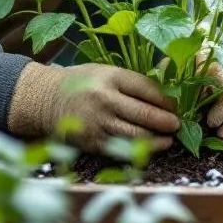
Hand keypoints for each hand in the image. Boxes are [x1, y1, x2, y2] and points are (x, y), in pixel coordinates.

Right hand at [8, 63, 179, 153]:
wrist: (45, 99)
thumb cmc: (82, 83)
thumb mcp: (105, 71)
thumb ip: (132, 82)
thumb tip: (168, 88)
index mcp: (111, 77)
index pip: (147, 89)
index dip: (166, 100)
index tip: (176, 106)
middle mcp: (104, 99)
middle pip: (144, 113)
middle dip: (166, 121)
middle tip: (177, 124)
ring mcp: (97, 122)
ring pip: (135, 135)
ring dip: (157, 139)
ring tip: (169, 139)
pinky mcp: (92, 141)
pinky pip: (121, 149)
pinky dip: (139, 151)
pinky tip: (150, 149)